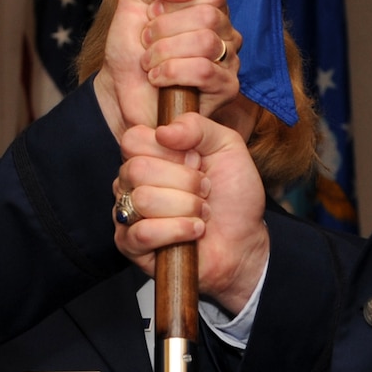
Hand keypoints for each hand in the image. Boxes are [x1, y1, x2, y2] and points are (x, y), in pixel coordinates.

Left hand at [91, 0, 240, 136]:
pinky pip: (205, 71)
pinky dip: (172, 72)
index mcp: (210, 9)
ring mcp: (230, 61)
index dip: (175, 3)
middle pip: (208, 16)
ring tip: (149, 62)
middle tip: (146, 41)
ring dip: (165, 51)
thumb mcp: (134, 1)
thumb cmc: (131, 48)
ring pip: (206, 42)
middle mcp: (225, 33)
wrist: (120, 91)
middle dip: (165, 28)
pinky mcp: (226, 88)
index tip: (152, 15)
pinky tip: (157, 78)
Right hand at [114, 113, 269, 311]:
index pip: (133, 139)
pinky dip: (178, 230)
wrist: (244, 241)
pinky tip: (194, 231)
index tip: (196, 161)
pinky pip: (143, 233)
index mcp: (148, 154)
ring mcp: (127, 212)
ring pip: (143, 200)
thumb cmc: (233, 195)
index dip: (170, 151)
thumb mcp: (226, 147)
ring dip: (186, 207)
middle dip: (184, 181)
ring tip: (202, 213)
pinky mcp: (129, 245)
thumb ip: (197, 127)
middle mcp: (131, 181)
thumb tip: (163, 131)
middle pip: (137, 169)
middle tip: (204, 190)